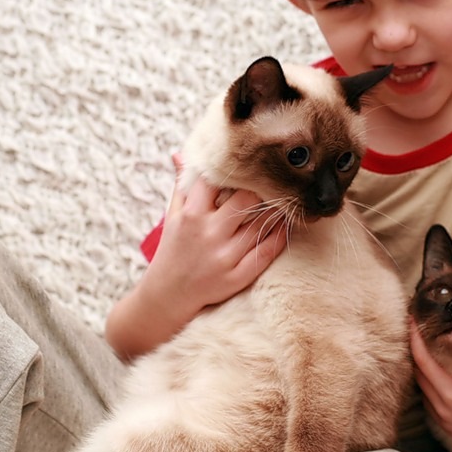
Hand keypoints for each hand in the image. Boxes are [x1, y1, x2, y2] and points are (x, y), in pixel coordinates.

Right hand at [105, 154, 286, 359]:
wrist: (166, 298)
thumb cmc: (173, 250)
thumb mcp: (173, 216)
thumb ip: (182, 185)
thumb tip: (183, 154)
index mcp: (191, 215)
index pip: (218, 180)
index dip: (236, 170)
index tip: (248, 163)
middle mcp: (208, 234)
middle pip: (247, 200)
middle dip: (261, 189)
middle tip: (274, 180)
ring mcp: (223, 258)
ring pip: (261, 224)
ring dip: (276, 210)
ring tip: (285, 199)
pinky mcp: (236, 278)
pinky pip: (267, 252)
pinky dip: (280, 236)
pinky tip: (285, 225)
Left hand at [409, 322, 451, 448]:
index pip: (423, 362)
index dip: (416, 339)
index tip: (412, 318)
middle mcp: (445, 411)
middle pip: (419, 375)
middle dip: (416, 350)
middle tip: (418, 326)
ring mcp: (447, 422)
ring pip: (423, 389)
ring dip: (423, 368)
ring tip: (425, 345)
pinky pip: (431, 402)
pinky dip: (430, 384)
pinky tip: (437, 370)